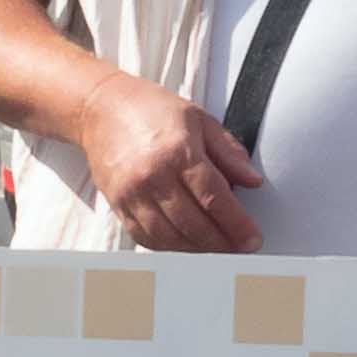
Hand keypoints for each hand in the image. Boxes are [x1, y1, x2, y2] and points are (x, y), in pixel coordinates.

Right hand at [79, 73, 263, 252]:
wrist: (102, 107)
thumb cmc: (153, 110)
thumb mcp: (200, 120)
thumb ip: (229, 152)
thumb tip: (253, 181)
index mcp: (178, 152)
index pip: (214, 198)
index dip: (237, 224)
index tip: (252, 239)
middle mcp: (153, 176)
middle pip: (194, 224)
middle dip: (222, 242)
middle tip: (240, 247)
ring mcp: (131, 193)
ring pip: (170, 237)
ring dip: (198, 249)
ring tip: (218, 247)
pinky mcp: (117, 204)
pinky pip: (145, 236)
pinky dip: (169, 246)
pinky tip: (187, 243)